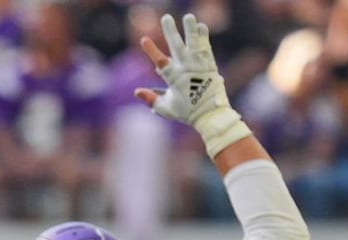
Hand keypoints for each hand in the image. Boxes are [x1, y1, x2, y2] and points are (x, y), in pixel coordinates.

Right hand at [134, 14, 250, 156]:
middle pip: (177, 47)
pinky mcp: (210, 65)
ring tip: (188, 16)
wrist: (211, 114)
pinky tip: (201, 26)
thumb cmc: (187, 112)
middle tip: (166, 17)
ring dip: (190, 29)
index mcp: (174, 80)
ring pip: (193, 44)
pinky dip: (203, 37)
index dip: (151, 51)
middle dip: (171, 31)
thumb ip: (151, 99)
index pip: (160, 62)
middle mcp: (186, 70)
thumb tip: (136, 91)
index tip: (144, 39)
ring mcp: (199, 66)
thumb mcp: (165, 108)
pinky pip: (206, 48)